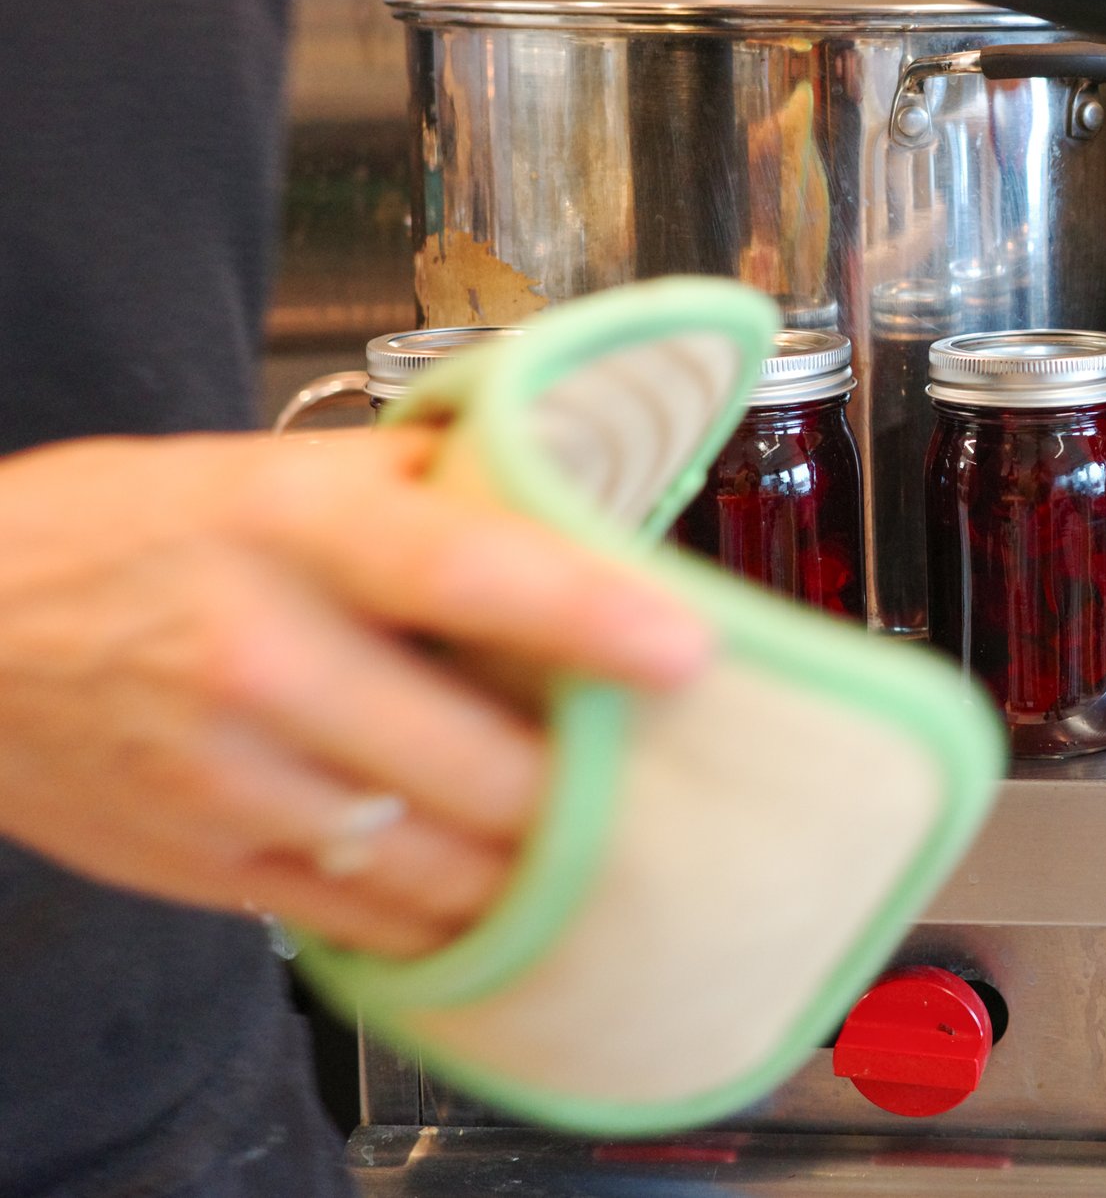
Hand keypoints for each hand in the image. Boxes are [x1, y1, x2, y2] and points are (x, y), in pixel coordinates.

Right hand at [0, 428, 708, 956]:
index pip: (462, 572)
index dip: (588, 615)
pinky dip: (451, 911)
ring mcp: (230, 777)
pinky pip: (371, 918)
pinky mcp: (206, 863)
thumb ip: (432, 492)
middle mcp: (262, 658)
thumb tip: (585, 510)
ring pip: (438, 862)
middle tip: (650, 765)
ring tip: (596, 836)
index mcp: (294, 532)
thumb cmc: (137, 533)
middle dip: (583, 783)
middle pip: (475, 761)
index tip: (685, 650)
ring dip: (534, 862)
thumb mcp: (278, 470)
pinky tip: (495, 883)